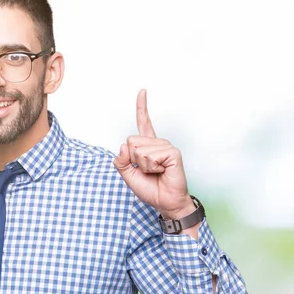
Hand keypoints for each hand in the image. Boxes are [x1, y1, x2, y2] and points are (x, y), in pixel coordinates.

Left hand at [113, 89, 195, 218]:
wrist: (165, 202)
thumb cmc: (150, 189)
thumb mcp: (127, 175)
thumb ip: (120, 161)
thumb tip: (123, 146)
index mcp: (147, 146)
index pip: (143, 123)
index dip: (142, 107)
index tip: (143, 91)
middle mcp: (157, 143)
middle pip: (131, 142)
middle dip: (133, 160)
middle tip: (147, 171)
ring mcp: (165, 147)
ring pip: (139, 151)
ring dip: (143, 167)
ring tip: (156, 172)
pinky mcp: (172, 153)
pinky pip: (150, 157)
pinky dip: (152, 168)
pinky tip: (162, 171)